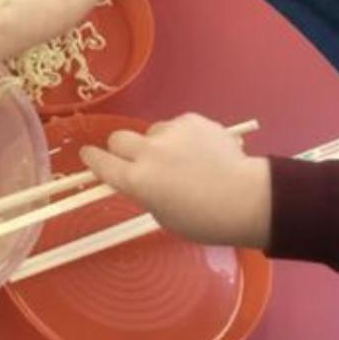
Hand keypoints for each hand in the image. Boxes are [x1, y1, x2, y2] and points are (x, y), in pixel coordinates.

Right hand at [79, 113, 271, 248]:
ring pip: (151, 132)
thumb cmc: (206, 220)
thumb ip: (145, 194)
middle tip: (137, 161)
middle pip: (118, 138)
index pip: (100, 163)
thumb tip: (142, 180)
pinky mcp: (191, 119)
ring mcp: (170, 132)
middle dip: (121, 149)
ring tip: (184, 161)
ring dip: (158, 144)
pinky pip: (177, 126)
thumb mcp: (164, 216)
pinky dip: (183, 137)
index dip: (92, 159)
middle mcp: (147, 151)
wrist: (248, 198)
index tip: (89, 156)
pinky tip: (202, 152)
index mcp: (137, 180)